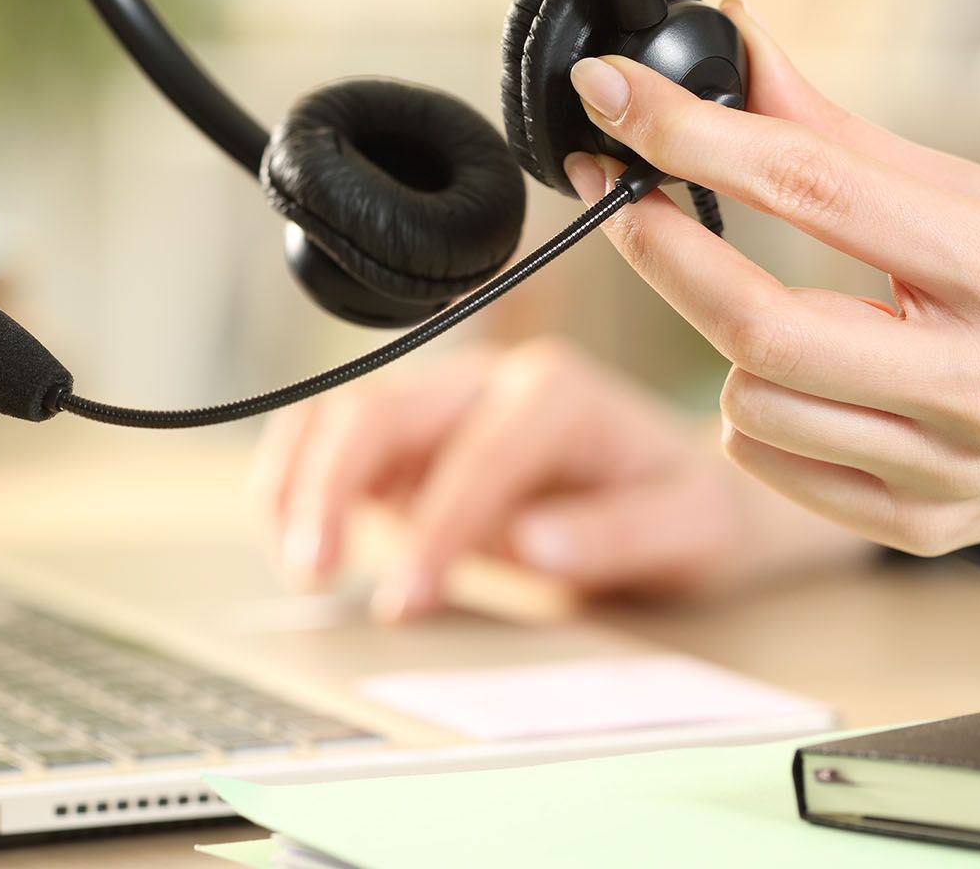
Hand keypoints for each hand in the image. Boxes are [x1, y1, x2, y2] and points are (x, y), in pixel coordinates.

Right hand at [247, 340, 866, 620]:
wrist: (679, 493)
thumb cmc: (685, 509)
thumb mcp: (691, 530)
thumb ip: (620, 534)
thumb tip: (535, 543)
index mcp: (558, 392)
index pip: (478, 452)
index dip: (435, 525)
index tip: (407, 597)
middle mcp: (486, 381)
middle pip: (382, 408)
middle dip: (333, 485)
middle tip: (313, 567)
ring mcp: (436, 405)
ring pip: (338, 413)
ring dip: (299, 480)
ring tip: (295, 558)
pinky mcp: (404, 441)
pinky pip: (326, 440)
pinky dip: (293, 479)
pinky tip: (289, 534)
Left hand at [564, 0, 979, 555]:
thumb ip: (846, 135)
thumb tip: (737, 45)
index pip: (814, 188)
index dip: (690, 134)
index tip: (613, 95)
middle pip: (755, 325)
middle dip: (660, 248)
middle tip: (621, 191)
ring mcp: (948, 471)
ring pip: (748, 405)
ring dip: (722, 341)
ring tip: (767, 304)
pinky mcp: (920, 527)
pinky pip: (770, 465)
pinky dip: (755, 413)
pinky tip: (801, 379)